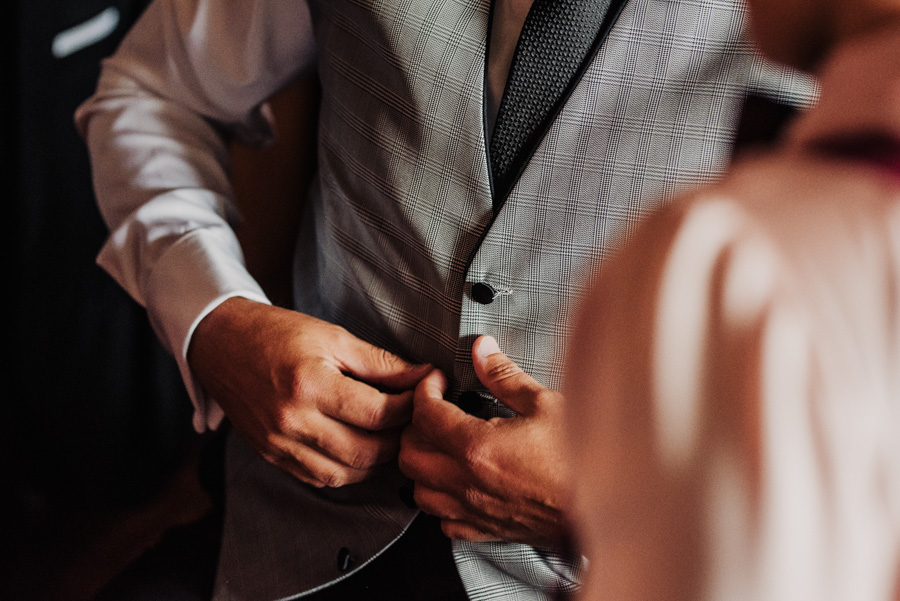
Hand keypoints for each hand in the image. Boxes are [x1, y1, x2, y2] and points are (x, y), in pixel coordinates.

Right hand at [188, 297, 431, 487]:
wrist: (221, 344)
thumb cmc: (276, 334)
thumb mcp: (333, 337)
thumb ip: (381, 363)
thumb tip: (424, 376)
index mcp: (309, 385)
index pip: (377, 414)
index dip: (409, 408)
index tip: (424, 394)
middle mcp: (292, 422)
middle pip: (366, 451)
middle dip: (399, 439)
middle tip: (413, 420)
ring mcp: (279, 445)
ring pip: (345, 474)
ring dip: (376, 461)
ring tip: (389, 435)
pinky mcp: (272, 456)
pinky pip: (320, 478)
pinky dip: (347, 469)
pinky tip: (359, 448)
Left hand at [398, 335, 571, 547]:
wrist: (606, 511)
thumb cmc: (581, 461)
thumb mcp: (546, 405)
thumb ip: (506, 376)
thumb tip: (483, 350)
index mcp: (476, 447)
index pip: (425, 414)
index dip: (425, 390)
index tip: (437, 382)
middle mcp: (467, 482)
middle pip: (409, 454)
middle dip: (415, 427)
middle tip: (435, 410)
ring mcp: (474, 510)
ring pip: (419, 491)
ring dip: (422, 466)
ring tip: (441, 446)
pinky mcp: (486, 530)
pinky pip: (444, 521)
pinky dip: (441, 501)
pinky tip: (458, 484)